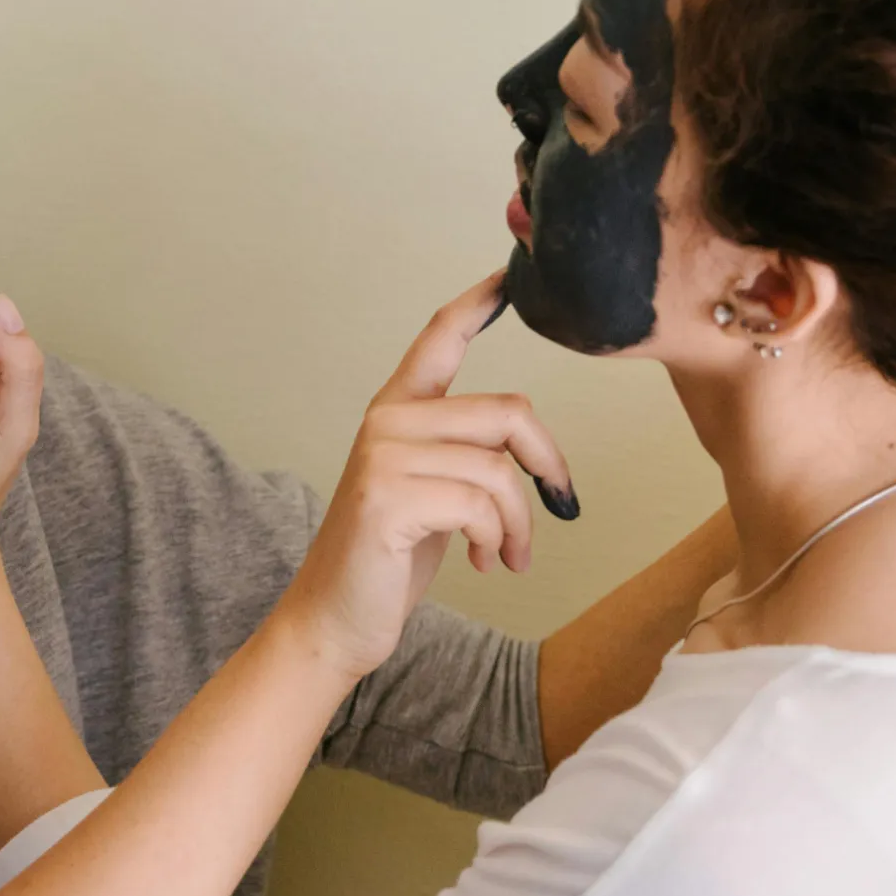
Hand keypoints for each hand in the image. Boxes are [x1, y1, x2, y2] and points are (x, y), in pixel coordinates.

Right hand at [276, 272, 573, 682]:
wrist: (335, 621)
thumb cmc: (387, 560)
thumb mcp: (432, 494)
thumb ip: (465, 456)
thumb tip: (530, 457)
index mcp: (397, 412)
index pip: (439, 337)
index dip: (478, 303)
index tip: (509, 273)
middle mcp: (387, 422)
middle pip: (508, 411)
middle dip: (548, 464)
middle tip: (560, 506)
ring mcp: (383, 457)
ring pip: (499, 468)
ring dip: (520, 522)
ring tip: (509, 555)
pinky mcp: (387, 497)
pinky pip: (480, 503)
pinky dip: (498, 539)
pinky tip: (484, 563)